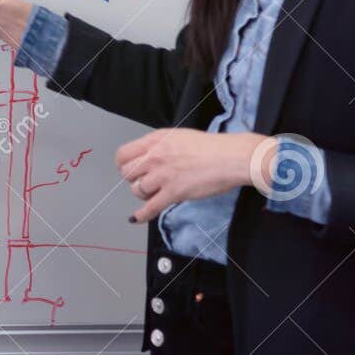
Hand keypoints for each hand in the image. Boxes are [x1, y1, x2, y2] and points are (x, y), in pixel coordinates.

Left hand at [115, 129, 276, 222]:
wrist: (231, 157)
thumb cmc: (211, 148)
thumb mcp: (179, 137)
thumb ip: (160, 146)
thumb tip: (149, 156)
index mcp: (156, 140)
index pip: (123, 154)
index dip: (124, 164)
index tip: (130, 169)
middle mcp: (155, 156)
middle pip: (126, 172)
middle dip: (133, 179)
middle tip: (144, 181)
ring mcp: (163, 175)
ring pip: (136, 189)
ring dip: (143, 193)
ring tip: (154, 193)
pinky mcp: (173, 192)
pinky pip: (150, 207)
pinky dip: (142, 215)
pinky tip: (137, 218)